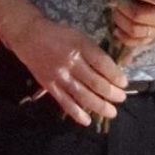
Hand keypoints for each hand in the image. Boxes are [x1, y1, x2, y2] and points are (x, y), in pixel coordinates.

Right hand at [0, 0, 127, 126]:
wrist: (29, 36)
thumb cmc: (58, 34)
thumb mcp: (78, 36)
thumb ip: (93, 53)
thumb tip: (112, 71)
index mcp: (80, 45)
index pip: (102, 63)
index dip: (115, 76)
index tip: (124, 84)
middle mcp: (71, 61)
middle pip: (95, 81)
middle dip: (111, 93)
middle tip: (121, 99)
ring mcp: (60, 75)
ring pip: (83, 95)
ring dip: (99, 106)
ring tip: (111, 112)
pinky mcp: (50, 85)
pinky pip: (65, 102)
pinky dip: (77, 113)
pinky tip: (87, 120)